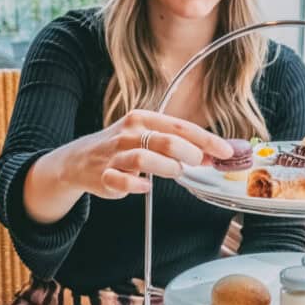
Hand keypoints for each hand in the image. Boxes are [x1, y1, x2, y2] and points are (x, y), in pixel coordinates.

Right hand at [62, 110, 232, 198]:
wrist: (79, 159)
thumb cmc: (123, 147)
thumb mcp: (149, 138)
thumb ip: (179, 146)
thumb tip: (212, 156)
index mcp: (143, 119)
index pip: (180, 126)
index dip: (206, 140)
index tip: (225, 151)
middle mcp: (129, 133)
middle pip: (166, 140)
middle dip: (188, 153)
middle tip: (196, 162)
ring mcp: (115, 154)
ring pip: (144, 158)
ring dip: (167, 168)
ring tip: (174, 172)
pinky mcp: (104, 175)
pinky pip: (121, 180)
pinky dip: (137, 185)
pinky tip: (145, 186)